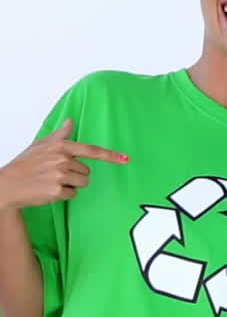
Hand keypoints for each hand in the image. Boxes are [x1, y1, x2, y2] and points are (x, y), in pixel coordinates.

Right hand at [0, 119, 128, 210]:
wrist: (6, 185)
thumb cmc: (24, 165)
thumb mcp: (41, 146)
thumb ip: (59, 135)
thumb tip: (70, 121)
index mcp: (61, 147)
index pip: (92, 150)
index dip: (110, 155)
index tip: (125, 159)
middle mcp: (62, 160)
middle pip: (87, 171)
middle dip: (75, 174)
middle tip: (56, 174)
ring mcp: (60, 176)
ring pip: (82, 183)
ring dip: (71, 185)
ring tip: (52, 182)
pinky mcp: (57, 191)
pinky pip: (73, 194)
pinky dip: (64, 195)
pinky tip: (49, 191)